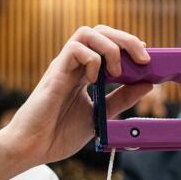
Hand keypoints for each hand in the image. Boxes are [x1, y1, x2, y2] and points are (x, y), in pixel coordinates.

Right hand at [0, 25, 151, 167]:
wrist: (32, 148)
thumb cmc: (59, 134)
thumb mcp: (100, 115)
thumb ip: (121, 99)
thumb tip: (147, 84)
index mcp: (84, 73)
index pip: (108, 45)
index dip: (129, 47)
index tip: (146, 61)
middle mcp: (74, 65)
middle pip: (101, 31)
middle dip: (126, 39)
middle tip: (143, 59)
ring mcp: (64, 66)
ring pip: (88, 32)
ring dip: (110, 47)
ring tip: (117, 72)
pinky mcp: (55, 72)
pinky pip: (75, 49)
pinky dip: (93, 60)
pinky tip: (94, 80)